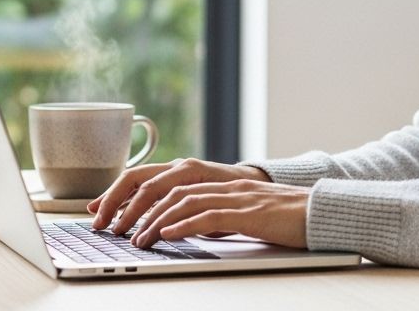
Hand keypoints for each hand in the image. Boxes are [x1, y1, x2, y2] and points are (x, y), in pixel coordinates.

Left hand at [88, 157, 271, 235]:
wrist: (318, 210)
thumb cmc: (280, 214)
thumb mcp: (237, 211)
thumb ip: (210, 212)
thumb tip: (180, 226)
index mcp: (214, 179)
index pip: (161, 179)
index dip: (127, 192)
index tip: (101, 210)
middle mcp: (220, 180)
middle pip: (163, 185)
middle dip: (131, 205)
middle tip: (109, 228)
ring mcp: (234, 193)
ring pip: (181, 199)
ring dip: (153, 220)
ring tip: (135, 239)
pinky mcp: (248, 211)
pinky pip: (209, 214)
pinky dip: (184, 224)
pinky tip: (168, 234)